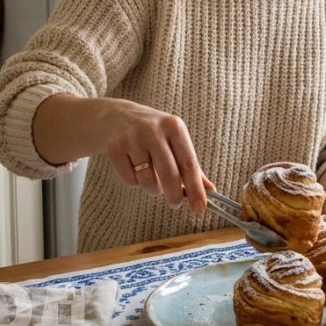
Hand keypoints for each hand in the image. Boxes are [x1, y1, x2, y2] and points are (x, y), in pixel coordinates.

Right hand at [101, 100, 211, 214]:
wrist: (116, 116)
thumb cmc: (152, 132)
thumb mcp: (174, 140)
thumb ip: (191, 166)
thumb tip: (211, 191)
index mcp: (174, 126)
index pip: (188, 163)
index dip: (196, 188)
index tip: (200, 209)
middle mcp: (153, 130)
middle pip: (169, 173)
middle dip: (174, 196)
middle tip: (175, 203)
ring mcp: (132, 138)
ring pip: (148, 181)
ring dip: (153, 190)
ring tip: (153, 181)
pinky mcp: (114, 148)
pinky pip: (130, 180)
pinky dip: (135, 183)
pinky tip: (135, 170)